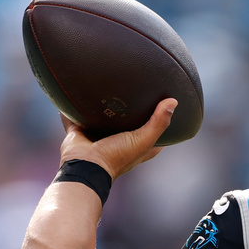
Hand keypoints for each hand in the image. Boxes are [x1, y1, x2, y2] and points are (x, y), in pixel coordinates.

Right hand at [59, 98, 177, 179]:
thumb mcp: (144, 140)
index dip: (160, 120)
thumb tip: (173, 101)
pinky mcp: (81, 131)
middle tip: (135, 89)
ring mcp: (99, 136)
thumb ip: (158, 122)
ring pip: (103, 117)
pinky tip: (78, 90)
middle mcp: (119, 141)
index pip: (154, 133)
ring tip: (108, 84)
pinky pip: (77, 116)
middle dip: (131, 109)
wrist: (84, 164)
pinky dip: (76, 107)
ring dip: (104, 107)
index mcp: (137, 146)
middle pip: (129, 122)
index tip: (164, 104)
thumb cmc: (116, 156)